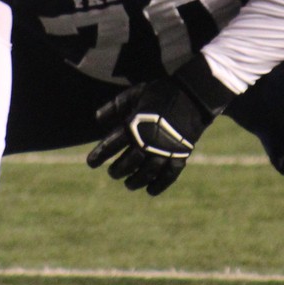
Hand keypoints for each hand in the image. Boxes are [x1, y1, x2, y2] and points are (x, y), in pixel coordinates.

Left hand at [85, 57, 235, 195]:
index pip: (111, 145)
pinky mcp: (180, 155)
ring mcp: (165, 150)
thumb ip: (115, 106)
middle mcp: (148, 140)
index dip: (99, 155)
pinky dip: (159, 185)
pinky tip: (150, 191)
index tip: (91, 164)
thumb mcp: (135, 94)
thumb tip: (98, 119)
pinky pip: (168, 176)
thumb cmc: (160, 93)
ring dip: (135, 181)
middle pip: (128, 163)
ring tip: (128, 184)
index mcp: (134, 125)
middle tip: (112, 174)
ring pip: (147, 173)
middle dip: (117, 171)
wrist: (192, 95)